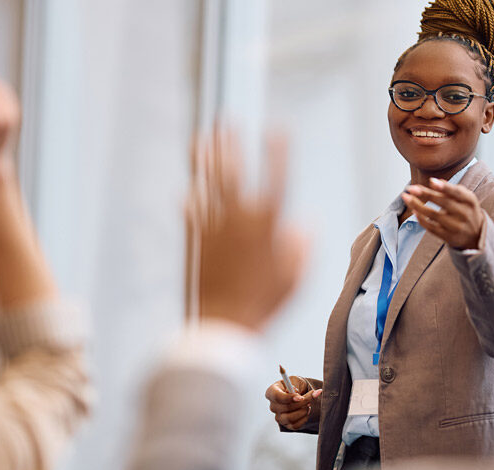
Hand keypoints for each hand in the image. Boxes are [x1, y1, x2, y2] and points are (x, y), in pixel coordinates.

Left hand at [187, 127, 308, 330]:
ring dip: (206, 161)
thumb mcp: (294, 280)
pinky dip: (191, 200)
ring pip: (209, 187)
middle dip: (232, 146)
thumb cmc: (265, 305)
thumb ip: (300, 249)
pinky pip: (192, 214)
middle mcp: (239, 222)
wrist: (225, 324)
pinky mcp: (196, 242)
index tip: (277, 130)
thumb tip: (304, 225)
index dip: (277, 153)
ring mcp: (214, 229)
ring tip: (201, 139)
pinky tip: (189, 188)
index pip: (276, 180)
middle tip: (227, 122)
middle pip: (234, 174)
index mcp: (267, 227)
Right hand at [265, 376, 321, 429]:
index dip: (289, 398)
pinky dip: (303, 418)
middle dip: (302, 403)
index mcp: (271, 392)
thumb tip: (312, 393)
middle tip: (311, 397)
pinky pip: (295, 425)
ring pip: (290, 418)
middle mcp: (273, 406)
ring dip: (302, 411)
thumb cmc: (294, 387)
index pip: (277, 397)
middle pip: (286, 408)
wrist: (295, 396)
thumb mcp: (295, 382)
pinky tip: (306, 411)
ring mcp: (278, 417)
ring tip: (309, 405)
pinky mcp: (286, 425)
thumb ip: (300, 386)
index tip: (301, 397)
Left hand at [402, 178, 484, 249]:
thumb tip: (434, 182)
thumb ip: (451, 190)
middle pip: (443, 203)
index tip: (431, 181)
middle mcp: (465, 214)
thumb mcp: (465, 199)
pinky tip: (414, 211)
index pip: (457, 193)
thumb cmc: (466, 210)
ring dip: (418, 206)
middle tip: (410, 188)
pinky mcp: (448, 237)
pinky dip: (421, 219)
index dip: (445, 187)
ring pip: (434, 215)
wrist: (476, 235)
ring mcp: (456, 227)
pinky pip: (432, 228)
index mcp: (470, 201)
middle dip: (426, 194)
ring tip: (406, 197)